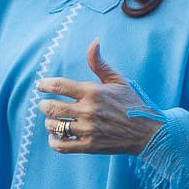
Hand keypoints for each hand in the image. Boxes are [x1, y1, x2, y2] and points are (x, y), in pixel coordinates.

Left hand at [36, 41, 160, 155]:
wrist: (148, 132)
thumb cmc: (131, 103)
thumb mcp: (117, 80)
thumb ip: (99, 63)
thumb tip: (94, 42)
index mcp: (93, 92)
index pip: (58, 86)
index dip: (44, 85)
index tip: (40, 86)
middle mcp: (89, 110)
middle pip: (51, 107)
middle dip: (43, 105)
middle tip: (45, 105)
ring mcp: (88, 130)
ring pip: (54, 126)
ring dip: (49, 122)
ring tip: (53, 120)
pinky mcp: (89, 146)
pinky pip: (61, 145)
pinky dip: (54, 141)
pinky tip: (57, 136)